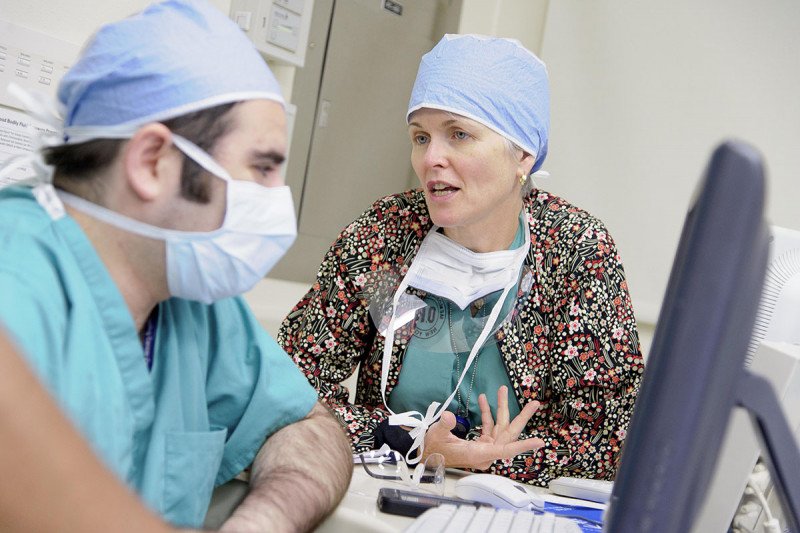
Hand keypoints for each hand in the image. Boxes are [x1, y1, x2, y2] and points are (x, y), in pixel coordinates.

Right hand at [422, 386, 542, 469]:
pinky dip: (486, 412)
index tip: (539, 441)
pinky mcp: (480, 442)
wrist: (426, 455)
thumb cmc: (432, 449)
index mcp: (479, 454)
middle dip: (521, 417)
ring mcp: (484, 446)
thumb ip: (445, 425)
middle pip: (508, 433)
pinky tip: (483, 399)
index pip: (506, 450)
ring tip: (502, 390)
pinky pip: (488, 426)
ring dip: (500, 408)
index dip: (523, 446)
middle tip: (534, 404)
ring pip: (499, 427)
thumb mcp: (437, 435)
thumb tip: (449, 416)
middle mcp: (486, 451)